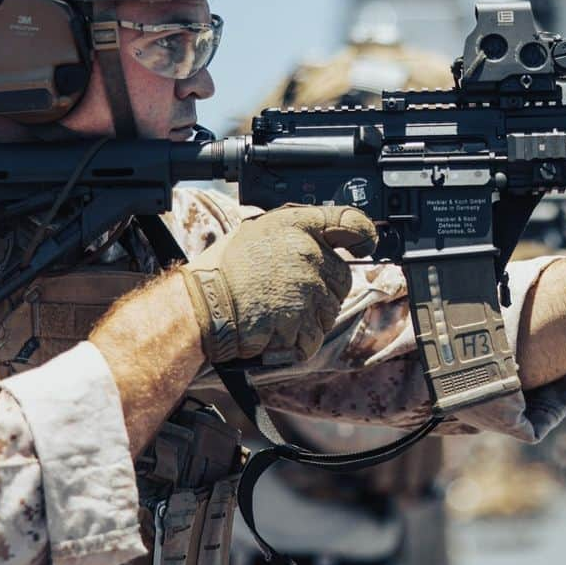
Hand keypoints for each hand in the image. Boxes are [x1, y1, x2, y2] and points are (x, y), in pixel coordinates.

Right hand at [179, 205, 377, 363]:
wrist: (199, 305)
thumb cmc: (220, 271)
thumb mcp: (257, 233)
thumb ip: (293, 235)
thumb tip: (321, 244)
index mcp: (296, 226)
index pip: (348, 221)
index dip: (364, 233)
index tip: (366, 245)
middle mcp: (306, 252)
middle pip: (343, 279)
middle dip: (324, 292)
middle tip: (290, 298)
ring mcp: (306, 287)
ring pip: (329, 312)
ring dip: (308, 320)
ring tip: (274, 314)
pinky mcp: (300, 319)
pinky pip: (312, 337)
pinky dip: (296, 343)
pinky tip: (273, 332)